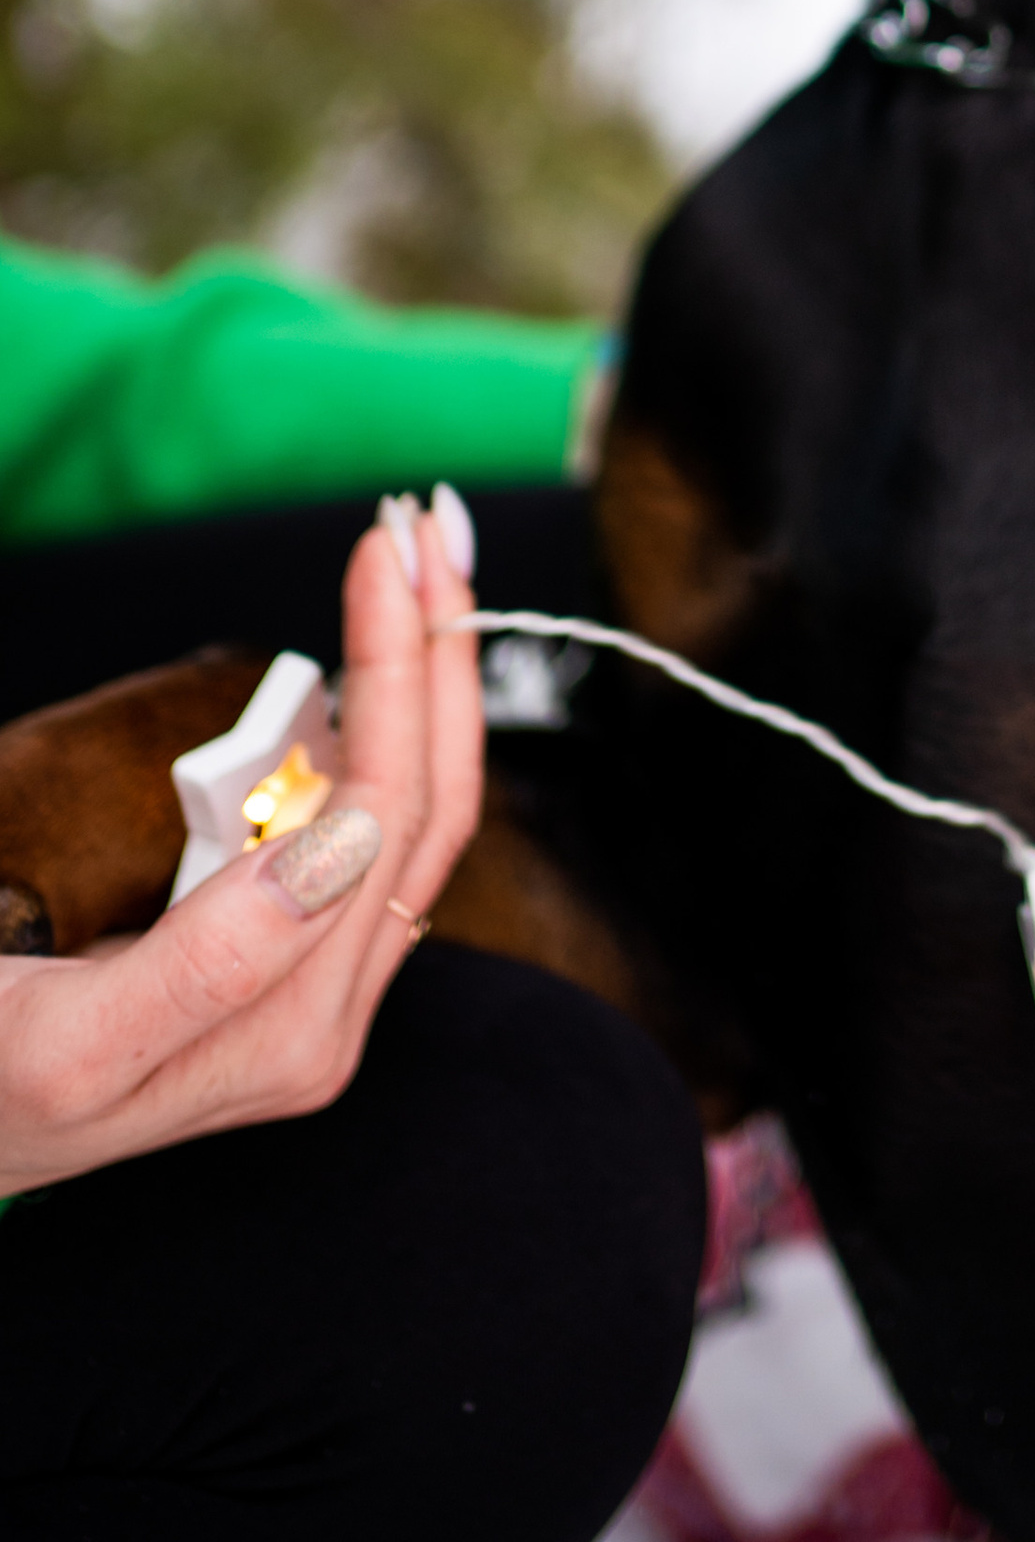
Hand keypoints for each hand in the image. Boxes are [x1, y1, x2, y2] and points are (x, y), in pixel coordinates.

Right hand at [0, 488, 483, 1190]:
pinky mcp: (288, 953)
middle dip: (433, 645)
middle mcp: (330, 1011)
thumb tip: (345, 841)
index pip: (392, 813)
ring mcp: (316, 982)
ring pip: (412, 802)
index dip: (401, 669)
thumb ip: (210, 960)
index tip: (382, 549)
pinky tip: (385, 650)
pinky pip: (368, 818)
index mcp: (296, 1033)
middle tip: (421, 518)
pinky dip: (385, 717)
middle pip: (427, 796)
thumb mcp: (72, 1045)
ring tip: (415, 556)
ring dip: (424, 671)